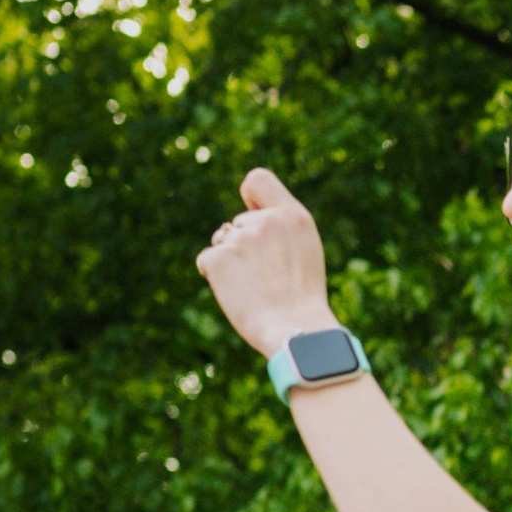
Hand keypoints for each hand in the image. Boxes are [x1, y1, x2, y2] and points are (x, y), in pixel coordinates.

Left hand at [198, 166, 332, 355]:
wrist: (296, 331)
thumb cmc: (301, 297)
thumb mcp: (304, 250)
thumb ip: (279, 227)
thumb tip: (244, 220)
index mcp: (293, 216)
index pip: (257, 180)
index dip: (250, 199)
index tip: (254, 216)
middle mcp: (266, 221)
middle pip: (237, 224)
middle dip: (243, 246)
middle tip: (265, 277)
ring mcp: (240, 238)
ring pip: (221, 242)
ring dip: (230, 262)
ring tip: (255, 287)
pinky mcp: (218, 258)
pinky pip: (207, 260)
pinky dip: (216, 277)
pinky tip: (239, 292)